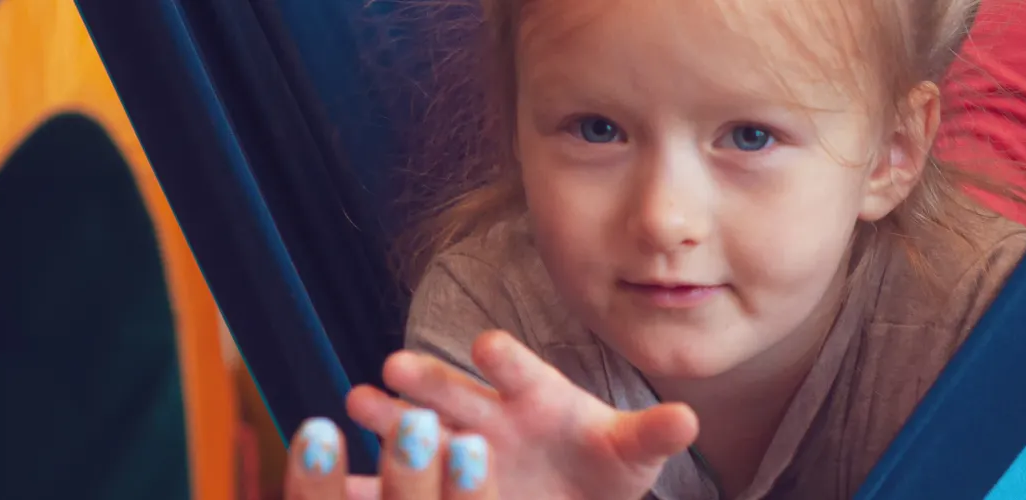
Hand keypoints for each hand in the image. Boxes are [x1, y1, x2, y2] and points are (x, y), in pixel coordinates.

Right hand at [286, 331, 700, 498]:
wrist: (572, 495)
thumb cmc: (601, 468)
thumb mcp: (629, 455)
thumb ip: (651, 435)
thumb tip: (689, 418)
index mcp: (537, 396)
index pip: (521, 370)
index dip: (507, 359)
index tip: (489, 347)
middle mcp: (490, 414)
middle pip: (458, 391)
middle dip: (431, 381)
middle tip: (396, 366)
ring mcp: (460, 447)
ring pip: (419, 426)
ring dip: (391, 415)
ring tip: (360, 402)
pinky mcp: (441, 482)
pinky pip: (397, 480)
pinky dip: (369, 479)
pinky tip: (336, 475)